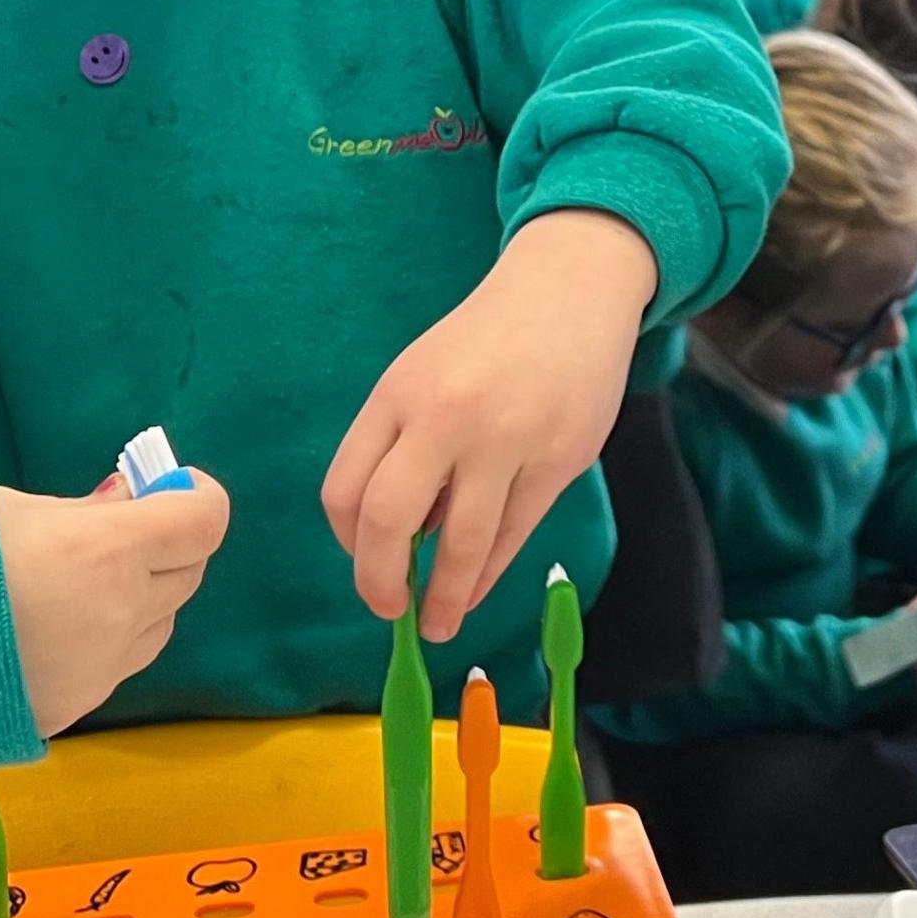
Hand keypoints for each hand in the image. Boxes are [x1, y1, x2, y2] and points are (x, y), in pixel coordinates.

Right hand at [0, 470, 231, 737]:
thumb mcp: (14, 510)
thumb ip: (85, 510)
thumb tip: (131, 500)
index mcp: (106, 551)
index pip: (205, 521)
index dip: (197, 498)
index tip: (172, 491)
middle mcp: (119, 614)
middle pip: (188, 573)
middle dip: (167, 547)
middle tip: (120, 531)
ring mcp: (101, 671)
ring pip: (160, 625)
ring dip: (142, 598)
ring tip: (77, 586)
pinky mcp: (76, 710)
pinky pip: (118, 666)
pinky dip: (107, 641)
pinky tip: (53, 631)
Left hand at [326, 209, 653, 641]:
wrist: (569, 291)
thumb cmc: (485, 342)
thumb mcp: (422, 375)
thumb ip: (400, 445)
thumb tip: (391, 540)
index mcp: (399, 393)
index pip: (347, 487)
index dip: (348, 542)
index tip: (362, 561)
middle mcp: (446, 415)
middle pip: (389, 519)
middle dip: (379, 581)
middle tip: (387, 609)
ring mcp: (507, 439)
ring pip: (462, 542)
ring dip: (443, 597)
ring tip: (437, 625)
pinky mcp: (559, 459)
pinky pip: (513, 534)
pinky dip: (488, 574)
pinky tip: (474, 591)